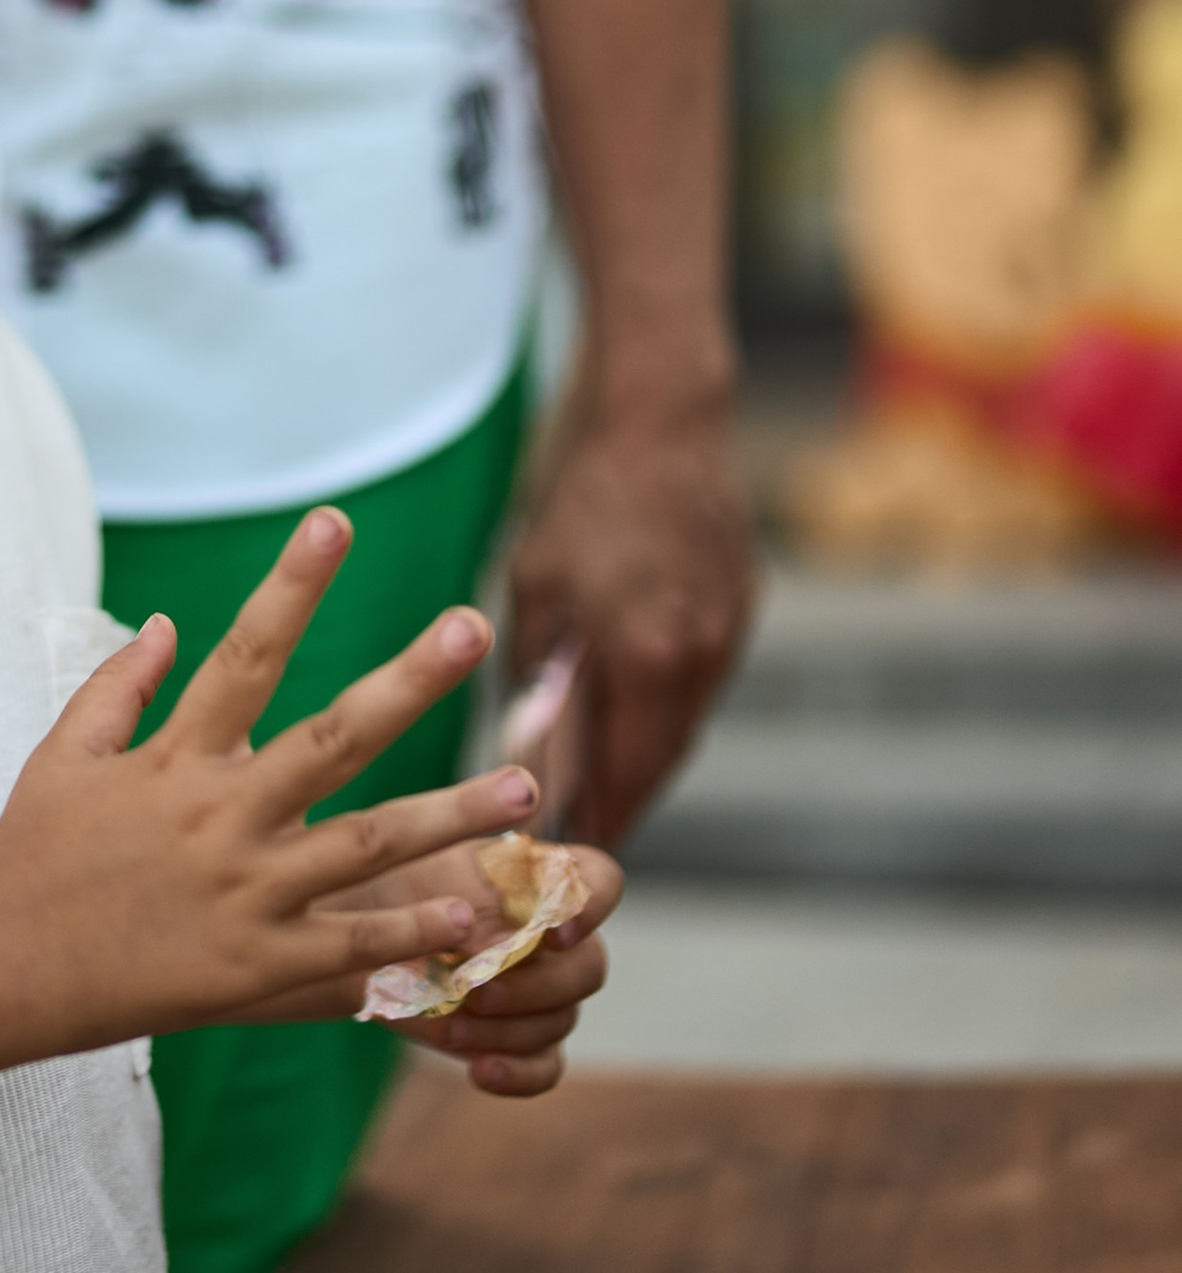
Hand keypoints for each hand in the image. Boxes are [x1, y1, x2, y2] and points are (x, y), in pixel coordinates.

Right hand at [0, 509, 544, 1053]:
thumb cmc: (31, 853)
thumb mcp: (64, 754)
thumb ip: (120, 685)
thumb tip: (170, 623)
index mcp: (177, 757)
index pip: (246, 652)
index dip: (291, 583)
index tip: (335, 520)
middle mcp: (221, 816)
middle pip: (333, 737)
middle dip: (409, 680)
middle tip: (474, 628)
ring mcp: (245, 895)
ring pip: (366, 845)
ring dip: (451, 815)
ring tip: (527, 788)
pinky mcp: (255, 970)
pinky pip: (348, 948)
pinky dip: (409, 933)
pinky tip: (472, 914)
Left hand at [376, 838, 624, 1097]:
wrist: (350, 936)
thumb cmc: (385, 885)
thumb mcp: (417, 869)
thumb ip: (467, 893)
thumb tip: (503, 935)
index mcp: (537, 875)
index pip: (600, 882)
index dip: (590, 906)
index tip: (553, 931)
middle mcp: (552, 936)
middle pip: (588, 966)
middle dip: (534, 982)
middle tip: (475, 985)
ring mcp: (540, 992)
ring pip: (560, 1019)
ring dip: (507, 1027)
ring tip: (448, 1027)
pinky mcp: (517, 1040)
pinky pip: (544, 1067)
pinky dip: (518, 1074)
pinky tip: (480, 1072)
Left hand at [508, 373, 750, 849]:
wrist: (664, 416)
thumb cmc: (582, 495)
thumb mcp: (536, 587)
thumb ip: (541, 676)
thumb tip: (529, 753)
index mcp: (646, 658)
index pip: (623, 773)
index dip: (596, 820)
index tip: (569, 856)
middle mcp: (700, 658)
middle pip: (662, 758)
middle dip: (624, 799)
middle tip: (586, 833)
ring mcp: (730, 631)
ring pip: (685, 721)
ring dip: (647, 753)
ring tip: (605, 779)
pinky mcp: (743, 604)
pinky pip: (702, 679)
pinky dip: (669, 704)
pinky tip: (636, 705)